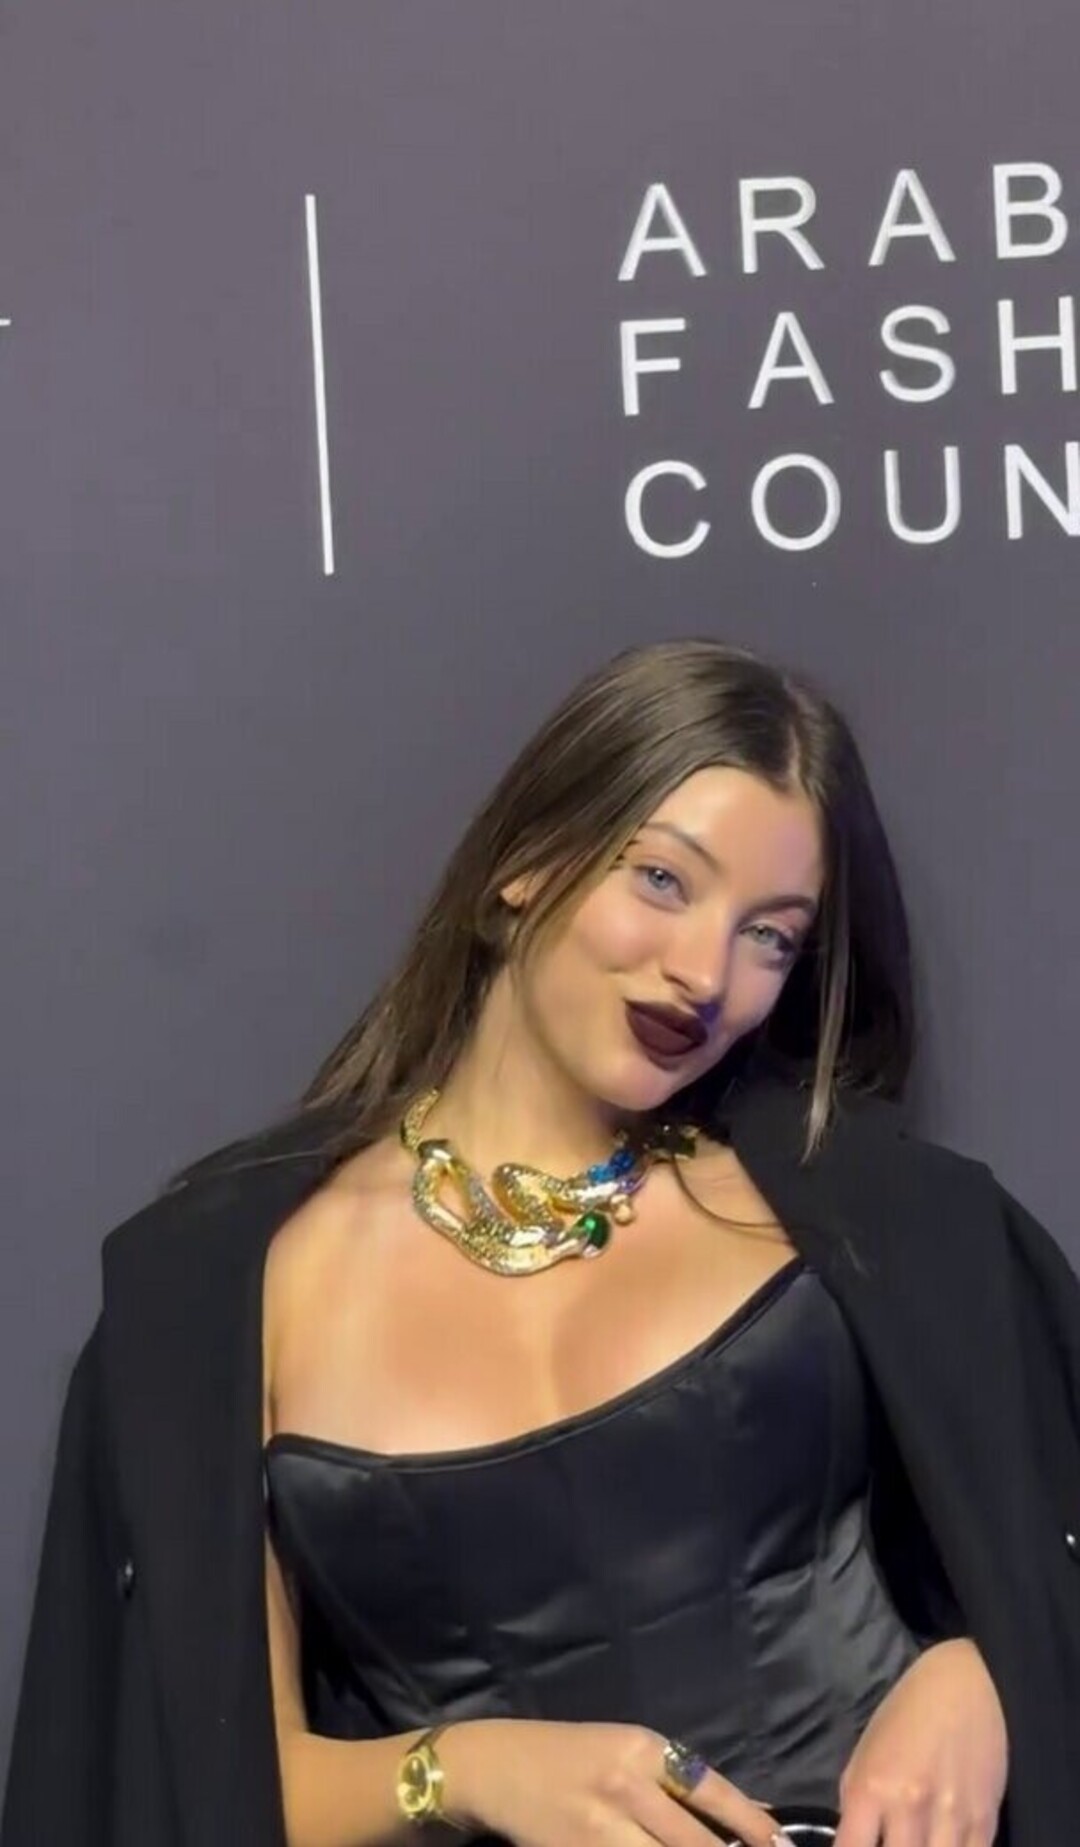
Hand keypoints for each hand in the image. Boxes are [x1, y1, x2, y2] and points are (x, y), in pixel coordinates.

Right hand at [441, 1717, 783, 1846]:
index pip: (712, 1792)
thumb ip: (680, 1780)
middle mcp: (626, 1788)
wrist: (498, 1767)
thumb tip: (746, 1814)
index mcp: (643, 1750)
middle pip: (695, 1844)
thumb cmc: (571, 1753)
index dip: (753, 1826)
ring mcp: (600, 1832)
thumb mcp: (628, 1749)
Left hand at [835, 1639, 1007, 1846]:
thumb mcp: (865, 1752)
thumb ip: (856, 1804)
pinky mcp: (986, 1824)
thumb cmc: (907, 1713)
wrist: (969, 1683)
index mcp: (872, 1787)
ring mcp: (951, 1820)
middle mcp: (910, 1808)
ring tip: (915, 1845)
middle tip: (888, 1845)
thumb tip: (854, 1844)